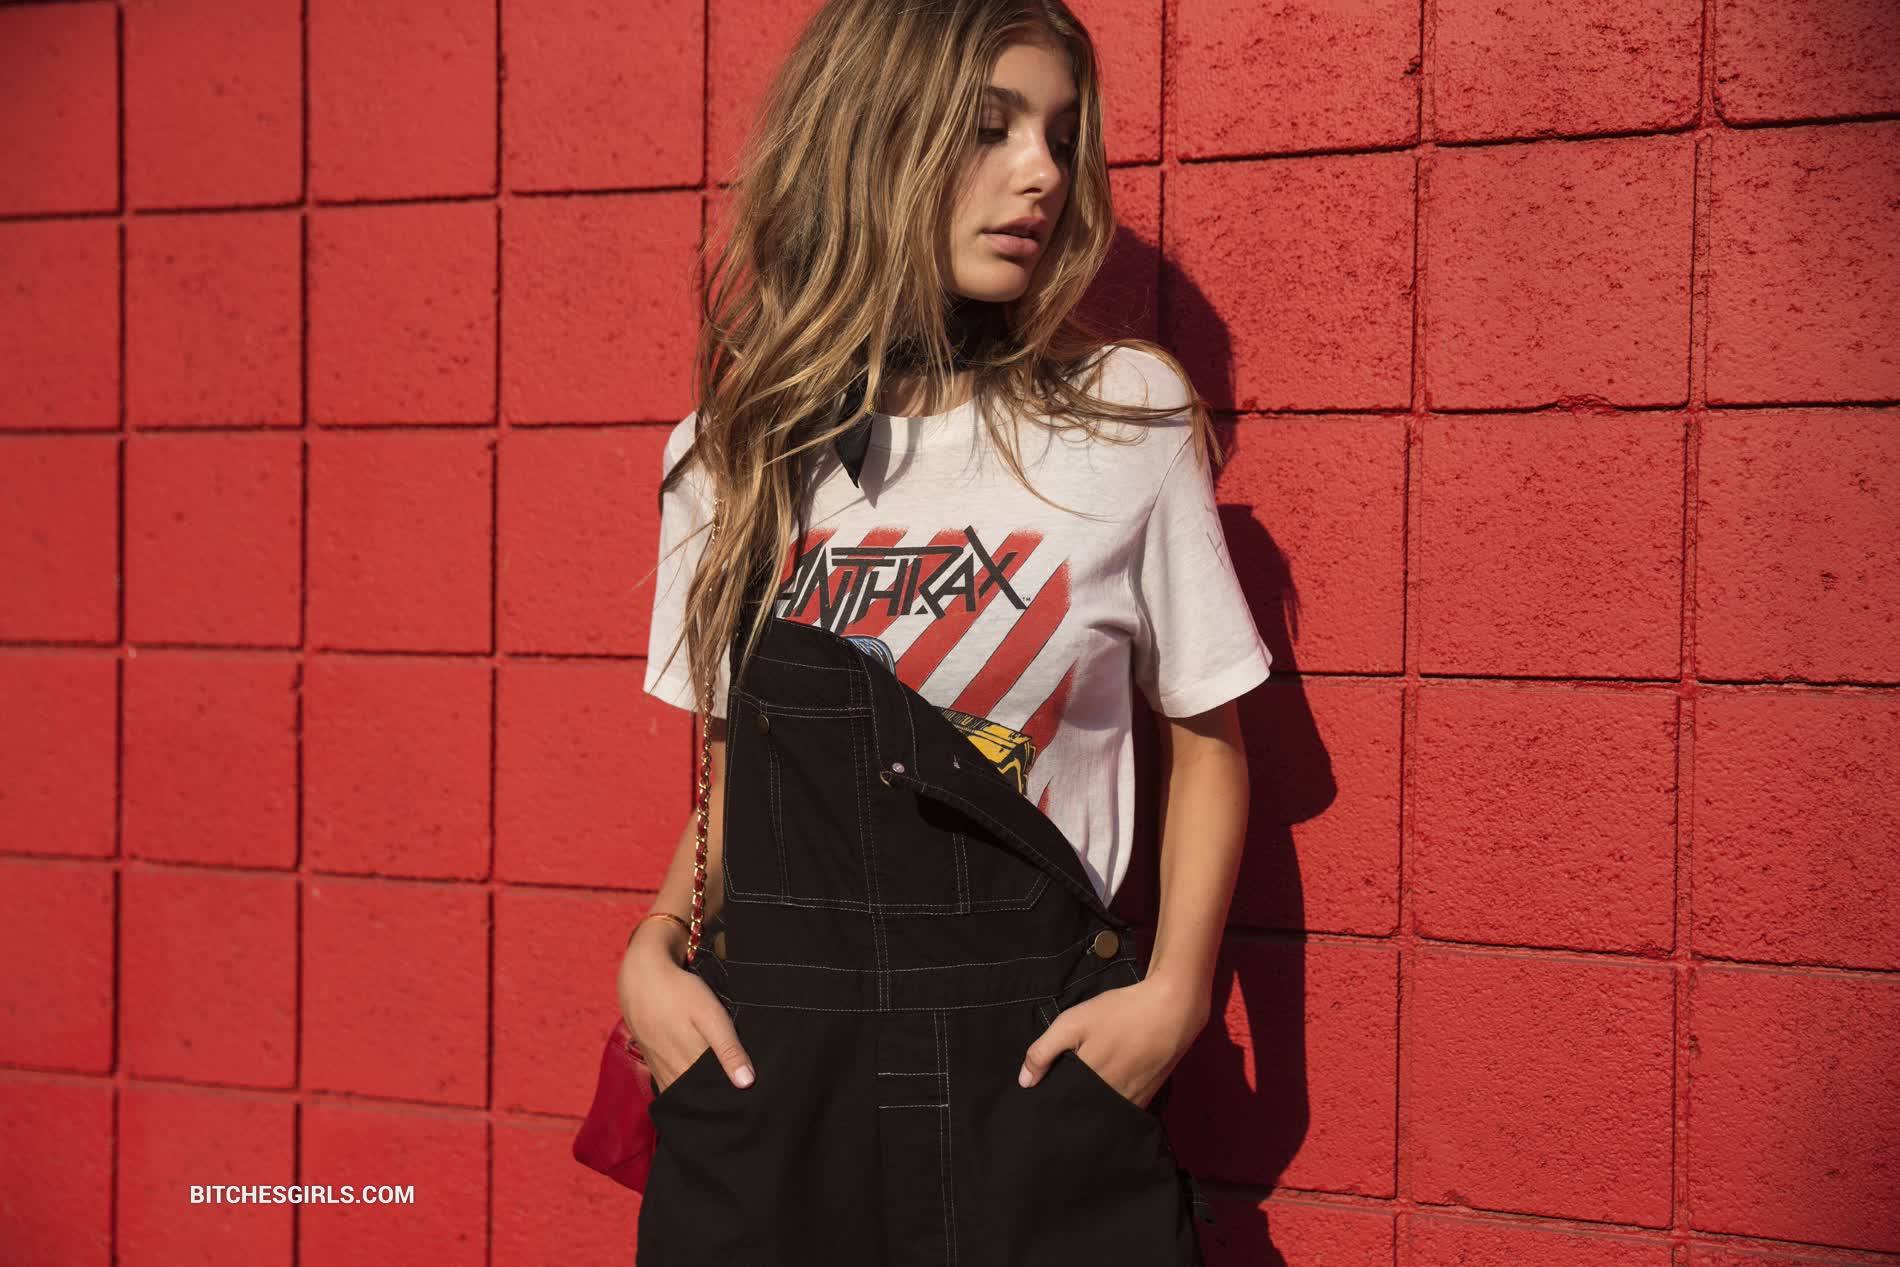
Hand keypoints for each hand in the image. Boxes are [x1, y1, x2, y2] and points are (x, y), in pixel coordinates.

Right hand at [618, 922, 754, 1090]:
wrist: (641, 977)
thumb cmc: (679, 993)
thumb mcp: (710, 1016)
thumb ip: (728, 1049)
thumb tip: (747, 1082)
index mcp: (688, 1066)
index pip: (710, 1095)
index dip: (726, 1101)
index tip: (744, 1104)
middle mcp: (672, 1072)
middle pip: (695, 1097)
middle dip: (712, 1100)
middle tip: (735, 1101)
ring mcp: (659, 1067)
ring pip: (680, 1091)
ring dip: (696, 1094)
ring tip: (716, 1093)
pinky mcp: (652, 1059)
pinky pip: (668, 1081)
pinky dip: (681, 1084)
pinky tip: (691, 1078)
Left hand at [1018, 976, 1205, 1107]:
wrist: (1172, 1010)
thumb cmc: (1120, 1013)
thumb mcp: (1074, 1022)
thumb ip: (1044, 1051)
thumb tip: (1024, 1083)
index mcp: (1088, 1084)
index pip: (1061, 1107)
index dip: (1049, 1105)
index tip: (1038, 1101)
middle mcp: (1110, 1101)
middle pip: (1081, 1115)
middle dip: (1068, 1110)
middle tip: (1058, 1097)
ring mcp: (1130, 1103)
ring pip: (1101, 1116)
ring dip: (1089, 1110)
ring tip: (1079, 1096)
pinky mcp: (1146, 1099)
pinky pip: (1120, 1112)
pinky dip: (1109, 1107)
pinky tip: (1103, 1093)